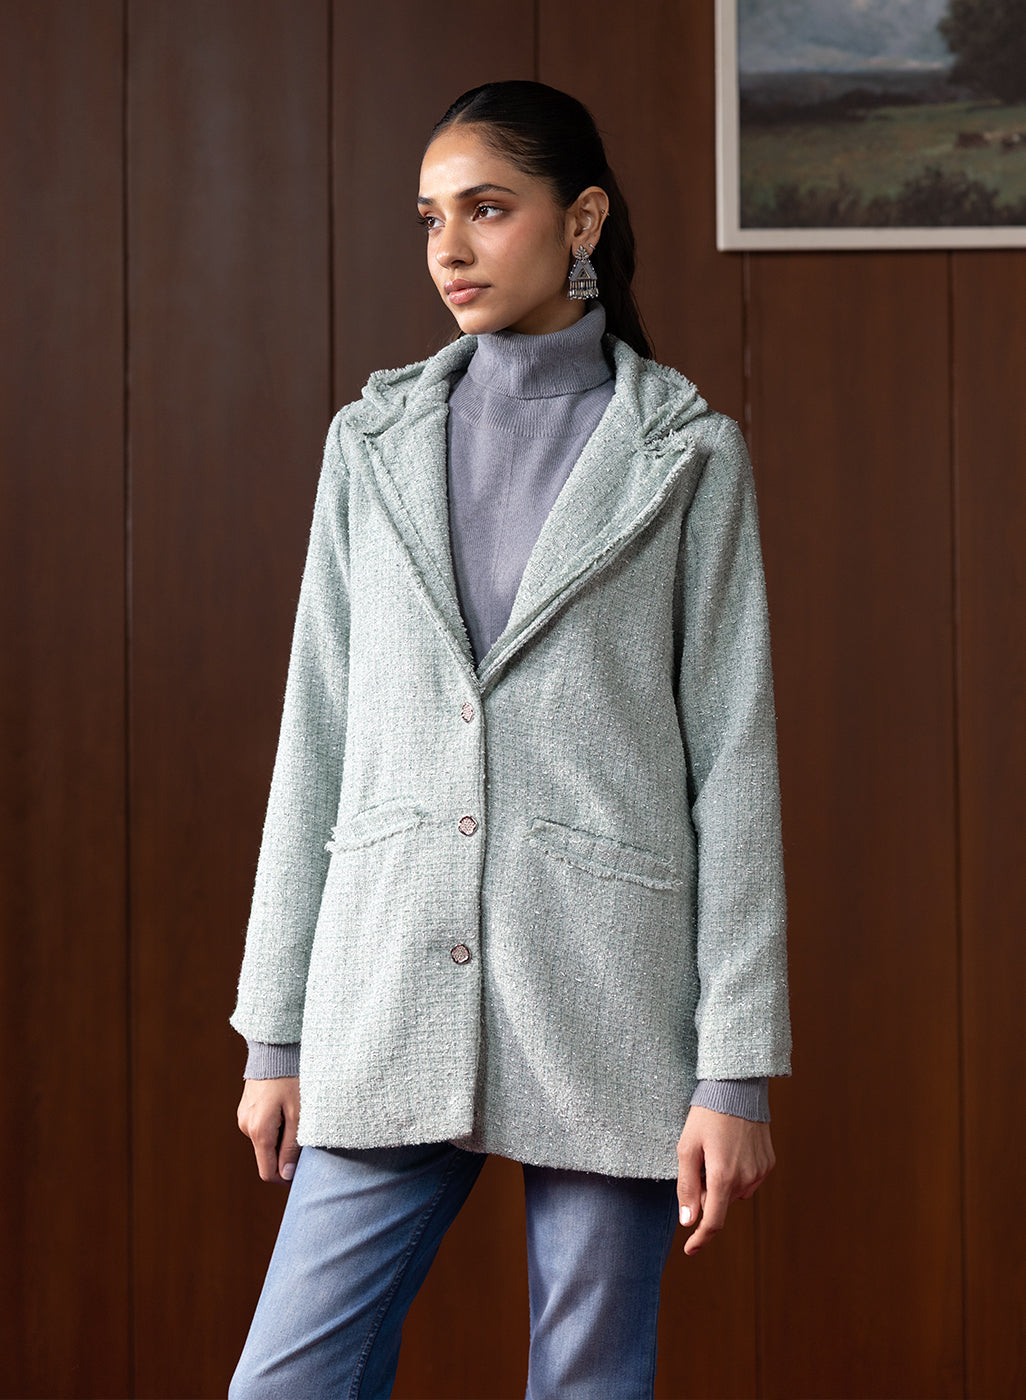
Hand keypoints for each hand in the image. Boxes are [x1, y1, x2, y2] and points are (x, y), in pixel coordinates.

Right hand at [237, 1077, 300, 1184]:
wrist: (274, 1048)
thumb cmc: (291, 1079)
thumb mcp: (299, 1114)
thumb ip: (292, 1147)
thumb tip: (287, 1175)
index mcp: (259, 1132)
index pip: (268, 1172)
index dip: (285, 1177)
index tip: (303, 1169)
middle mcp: (246, 1127)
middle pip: (267, 1156)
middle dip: (285, 1152)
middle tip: (304, 1132)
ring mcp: (244, 1117)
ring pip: (265, 1141)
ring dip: (281, 1136)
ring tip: (295, 1113)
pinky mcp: (246, 1109)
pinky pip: (261, 1127)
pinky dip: (274, 1125)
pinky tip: (285, 1106)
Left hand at [676, 1105, 774, 1254]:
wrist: (738, 1088)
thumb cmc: (707, 1115)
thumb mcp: (687, 1147)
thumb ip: (687, 1187)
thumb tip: (688, 1221)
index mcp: (723, 1177)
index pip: (713, 1222)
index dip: (700, 1238)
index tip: (690, 1248)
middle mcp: (746, 1179)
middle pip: (720, 1204)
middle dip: (706, 1194)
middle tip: (698, 1164)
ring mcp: (760, 1172)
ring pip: (734, 1193)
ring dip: (721, 1184)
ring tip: (715, 1152)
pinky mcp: (768, 1163)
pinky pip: (748, 1180)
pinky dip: (736, 1174)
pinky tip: (730, 1150)